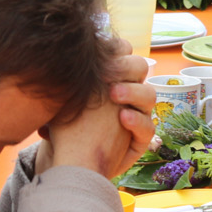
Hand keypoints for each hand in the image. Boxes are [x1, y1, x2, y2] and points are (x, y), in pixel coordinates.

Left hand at [36, 52, 155, 178]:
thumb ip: (68, 76)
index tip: (99, 54)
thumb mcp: (63, 97)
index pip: (124, 52)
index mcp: (112, 76)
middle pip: (140, 68)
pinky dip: (138, 120)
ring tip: (113, 94)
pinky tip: (123, 117)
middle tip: (107, 74)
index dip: (117, 50)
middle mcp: (128, 93)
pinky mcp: (140, 139)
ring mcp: (137, 115)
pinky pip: (149, 128)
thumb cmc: (63, 123)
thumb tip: (63, 53)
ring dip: (133, 91)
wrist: (66, 161)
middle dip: (126, 67)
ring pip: (149, 95)